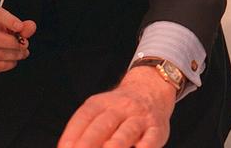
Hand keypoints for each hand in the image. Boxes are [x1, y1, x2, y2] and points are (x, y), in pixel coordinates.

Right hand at [0, 4, 35, 75]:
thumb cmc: (1, 31)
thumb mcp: (14, 24)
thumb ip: (24, 26)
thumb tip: (30, 28)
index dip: (6, 19)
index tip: (19, 26)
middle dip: (11, 42)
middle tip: (24, 43)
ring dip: (11, 54)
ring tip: (22, 52)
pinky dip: (6, 64)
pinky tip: (13, 60)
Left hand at [58, 66, 175, 147]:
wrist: (151, 88)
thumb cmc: (119, 110)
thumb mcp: (100, 110)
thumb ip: (85, 130)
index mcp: (101, 103)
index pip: (84, 116)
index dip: (72, 134)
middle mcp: (121, 108)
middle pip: (104, 124)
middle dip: (89, 142)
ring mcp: (140, 118)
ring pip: (127, 131)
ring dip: (116, 144)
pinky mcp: (157, 129)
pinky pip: (151, 138)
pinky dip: (145, 146)